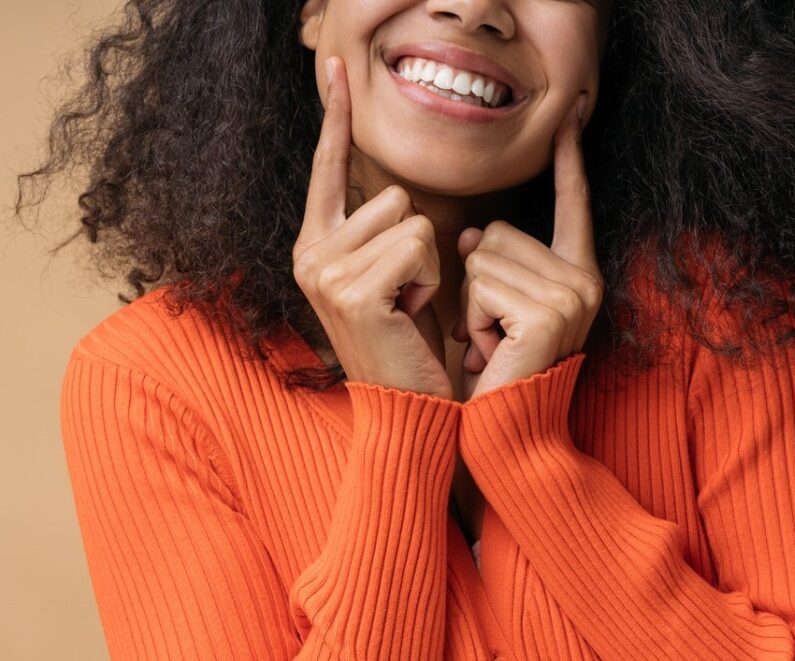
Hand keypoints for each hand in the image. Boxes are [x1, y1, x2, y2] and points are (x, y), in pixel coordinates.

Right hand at [292, 56, 452, 399]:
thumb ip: (381, 231)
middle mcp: (310, 254)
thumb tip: (396, 191)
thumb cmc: (408, 338)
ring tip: (407, 303)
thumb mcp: (391, 275)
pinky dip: (429, 278)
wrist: (407, 403)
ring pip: (410, 216)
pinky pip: (419, 243)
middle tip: (405, 293)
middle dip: (417, 240)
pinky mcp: (352, 290)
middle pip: (391, 193)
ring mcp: (324, 272)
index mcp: (317, 246)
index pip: (330, 168)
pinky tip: (409, 313)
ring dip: (427, 261)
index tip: (334, 68)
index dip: (334, 117)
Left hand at [453, 93, 603, 400]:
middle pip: (498, 231)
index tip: (571, 113)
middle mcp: (585, 280)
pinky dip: (472, 319)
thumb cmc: (496, 373)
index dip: (570, 160)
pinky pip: (481, 284)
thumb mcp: (494, 307)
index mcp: (578, 274)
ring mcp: (572, 296)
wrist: (506, 434)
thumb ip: (491, 260)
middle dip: (477, 281)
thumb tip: (470, 231)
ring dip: (471, 304)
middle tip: (493, 333)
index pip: (573, 204)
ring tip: (491, 345)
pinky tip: (491, 352)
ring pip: (482, 256)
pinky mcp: (549, 313)